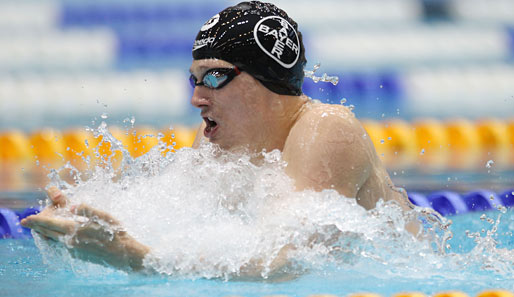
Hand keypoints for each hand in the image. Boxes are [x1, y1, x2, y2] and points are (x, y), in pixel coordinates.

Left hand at [21, 187, 149, 271]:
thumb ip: (86, 209)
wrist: (123, 254)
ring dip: (46, 233)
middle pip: (48, 233)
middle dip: (37, 227)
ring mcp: (74, 250)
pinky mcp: (78, 255)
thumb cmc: (115, 233)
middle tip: (28, 222)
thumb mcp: (103, 216)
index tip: (25, 219)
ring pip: (53, 240)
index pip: (49, 224)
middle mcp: (70, 242)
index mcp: (74, 230)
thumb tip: (71, 206)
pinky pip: (61, 246)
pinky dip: (55, 239)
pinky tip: (59, 237)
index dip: (36, 221)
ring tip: (41, 229)